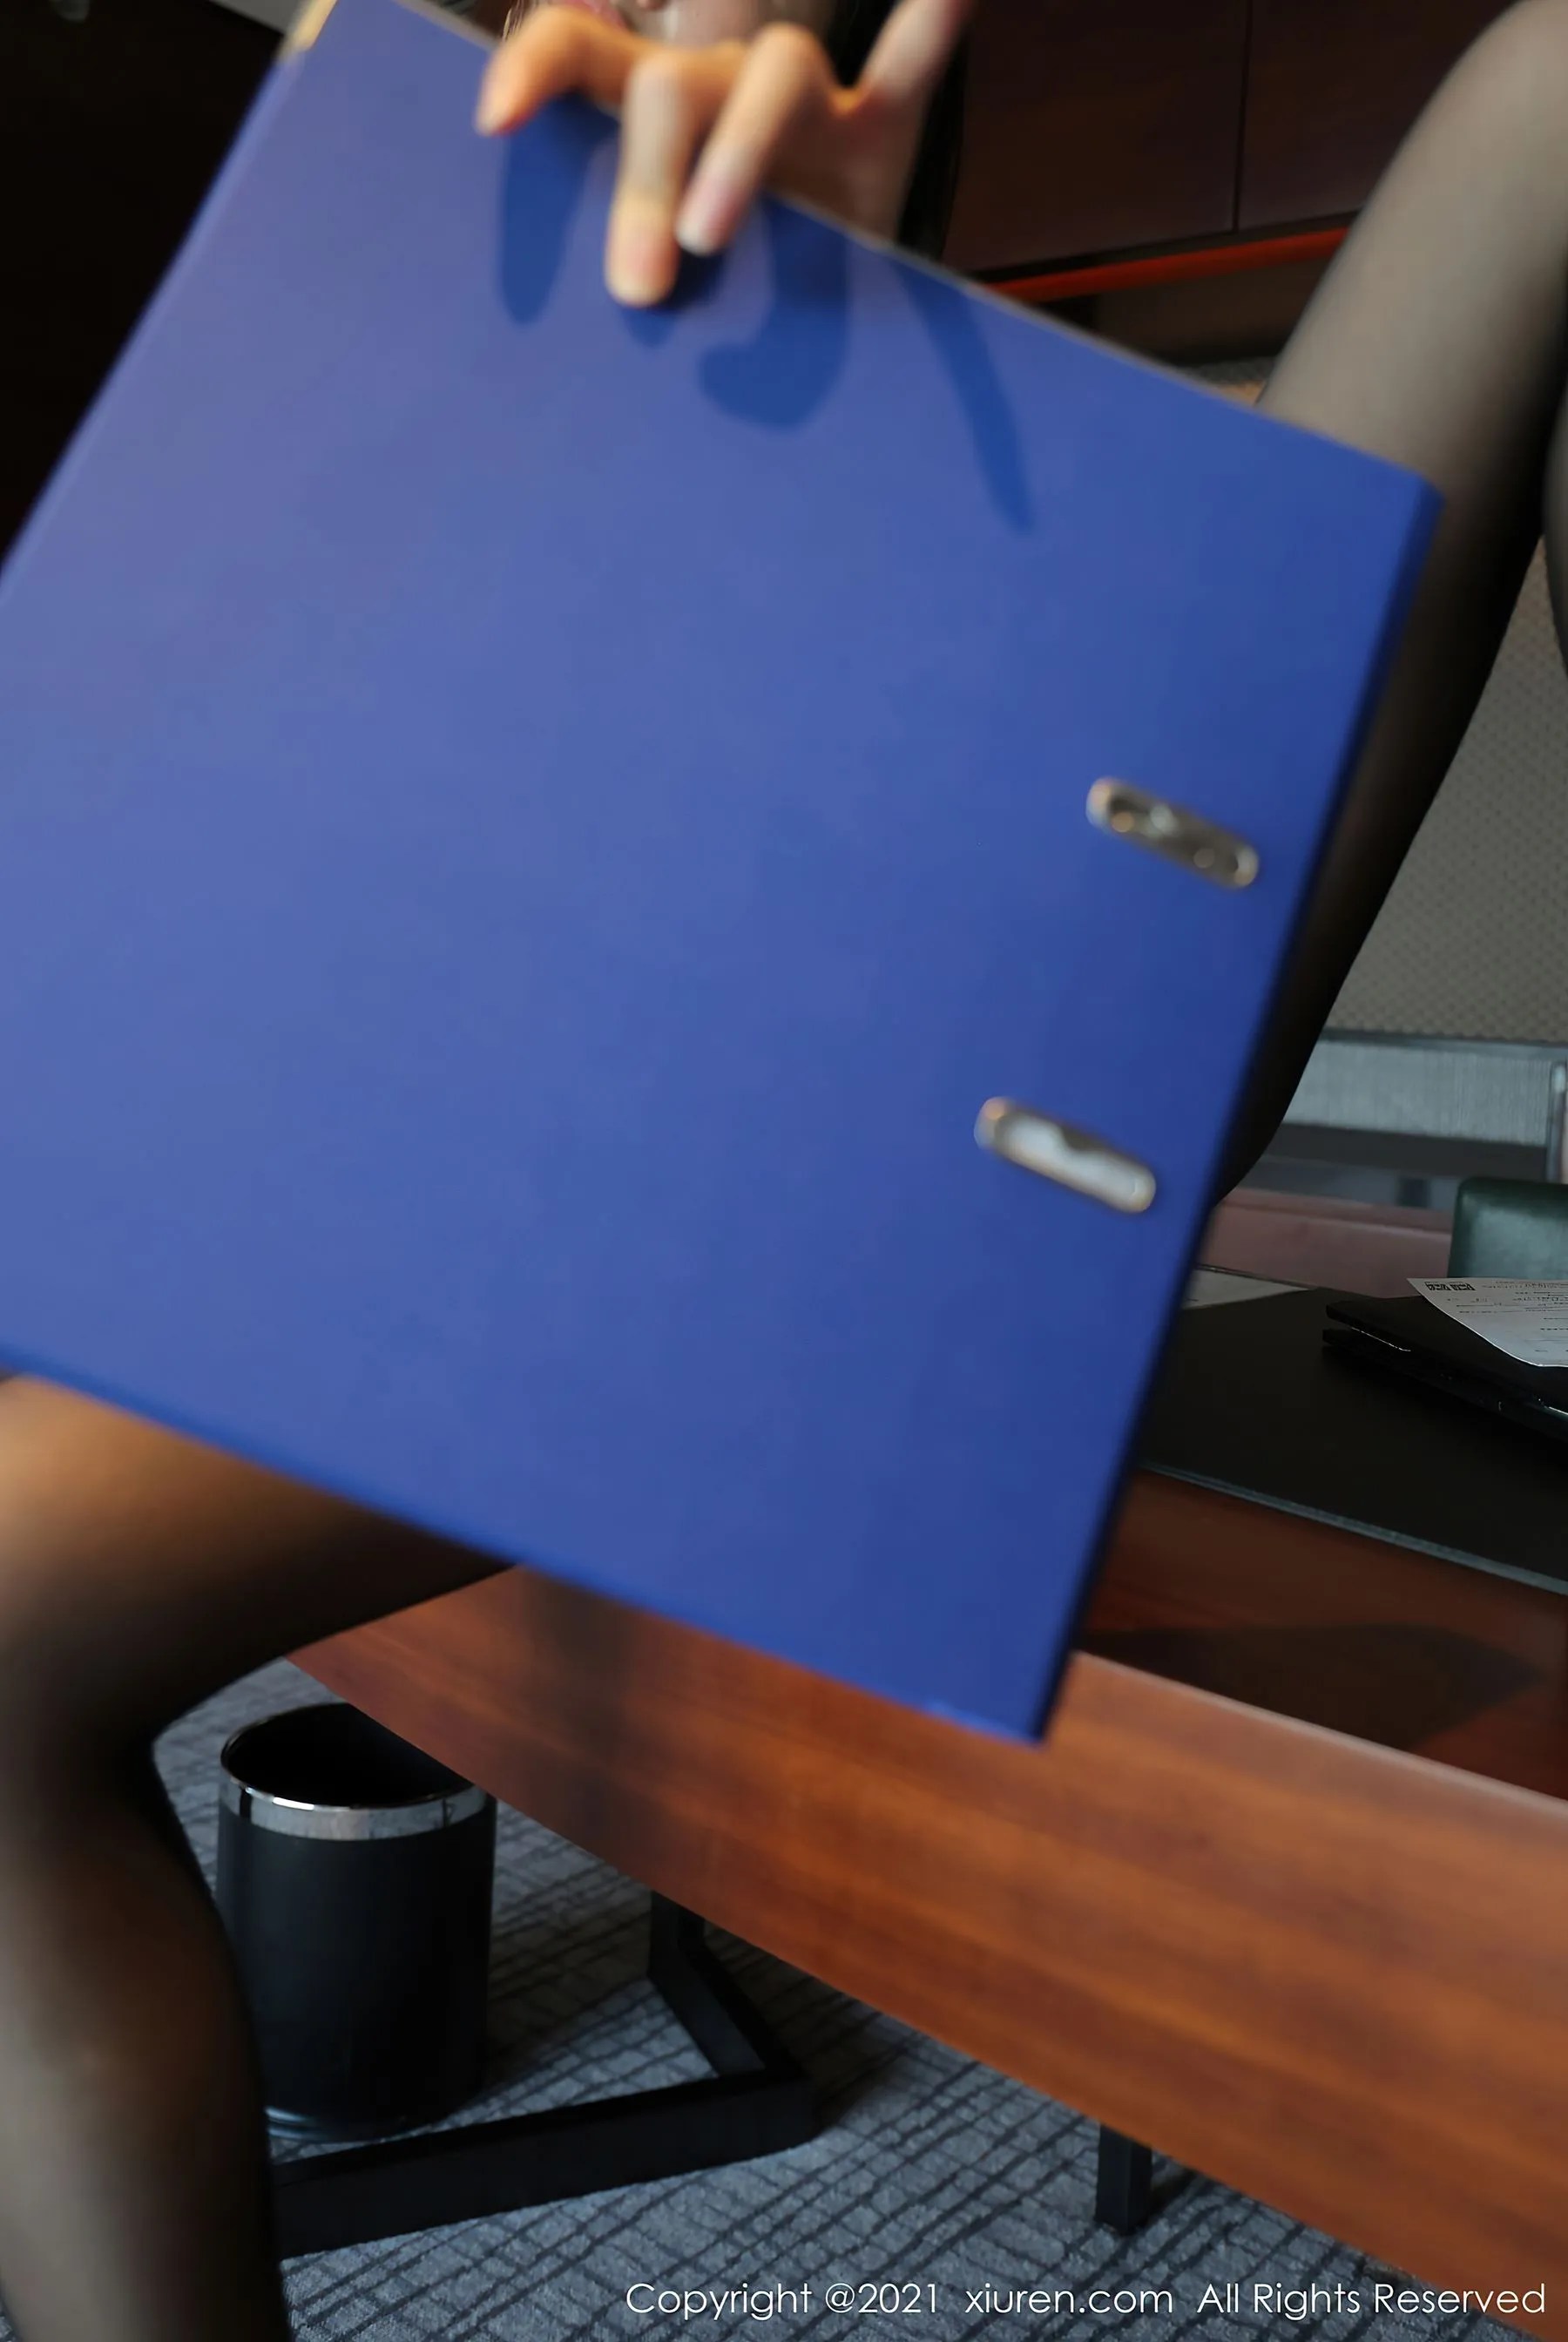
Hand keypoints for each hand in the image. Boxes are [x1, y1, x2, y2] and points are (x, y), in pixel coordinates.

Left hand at [474, 0, 970, 305]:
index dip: (534, 69)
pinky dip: (931, 24)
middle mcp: (720, 85)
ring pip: (781, 75)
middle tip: (638, 288)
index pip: (577, 51)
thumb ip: (623, 265)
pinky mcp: (882, 138)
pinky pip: (911, 67)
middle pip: (674, 86)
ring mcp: (806, 110)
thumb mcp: (653, 275)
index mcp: (645, 106)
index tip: (495, 121)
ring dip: (738, 149)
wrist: (797, 312)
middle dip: (645, 179)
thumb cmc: (702, 291)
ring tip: (710, 237)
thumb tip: (612, 304)